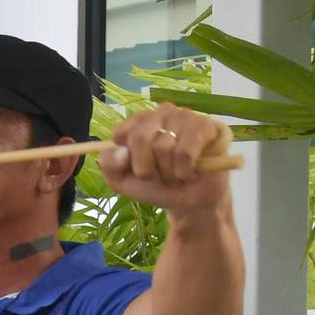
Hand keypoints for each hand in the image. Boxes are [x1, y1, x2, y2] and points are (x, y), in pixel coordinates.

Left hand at [102, 103, 234, 219]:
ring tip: (176, 173)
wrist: (190, 201)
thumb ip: (109, 165)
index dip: (129, 160)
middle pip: (140, 138)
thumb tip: (120, 151)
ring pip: (164, 147)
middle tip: (158, 175)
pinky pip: (185, 152)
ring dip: (168, 172)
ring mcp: (184, 116)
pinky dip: (184, 171)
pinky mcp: (204, 127)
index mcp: (138, 122)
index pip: (121, 133)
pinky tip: (190, 172)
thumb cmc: (155, 185)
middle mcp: (160, 113)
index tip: (138, 169)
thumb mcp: (122, 180)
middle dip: (147, 167)